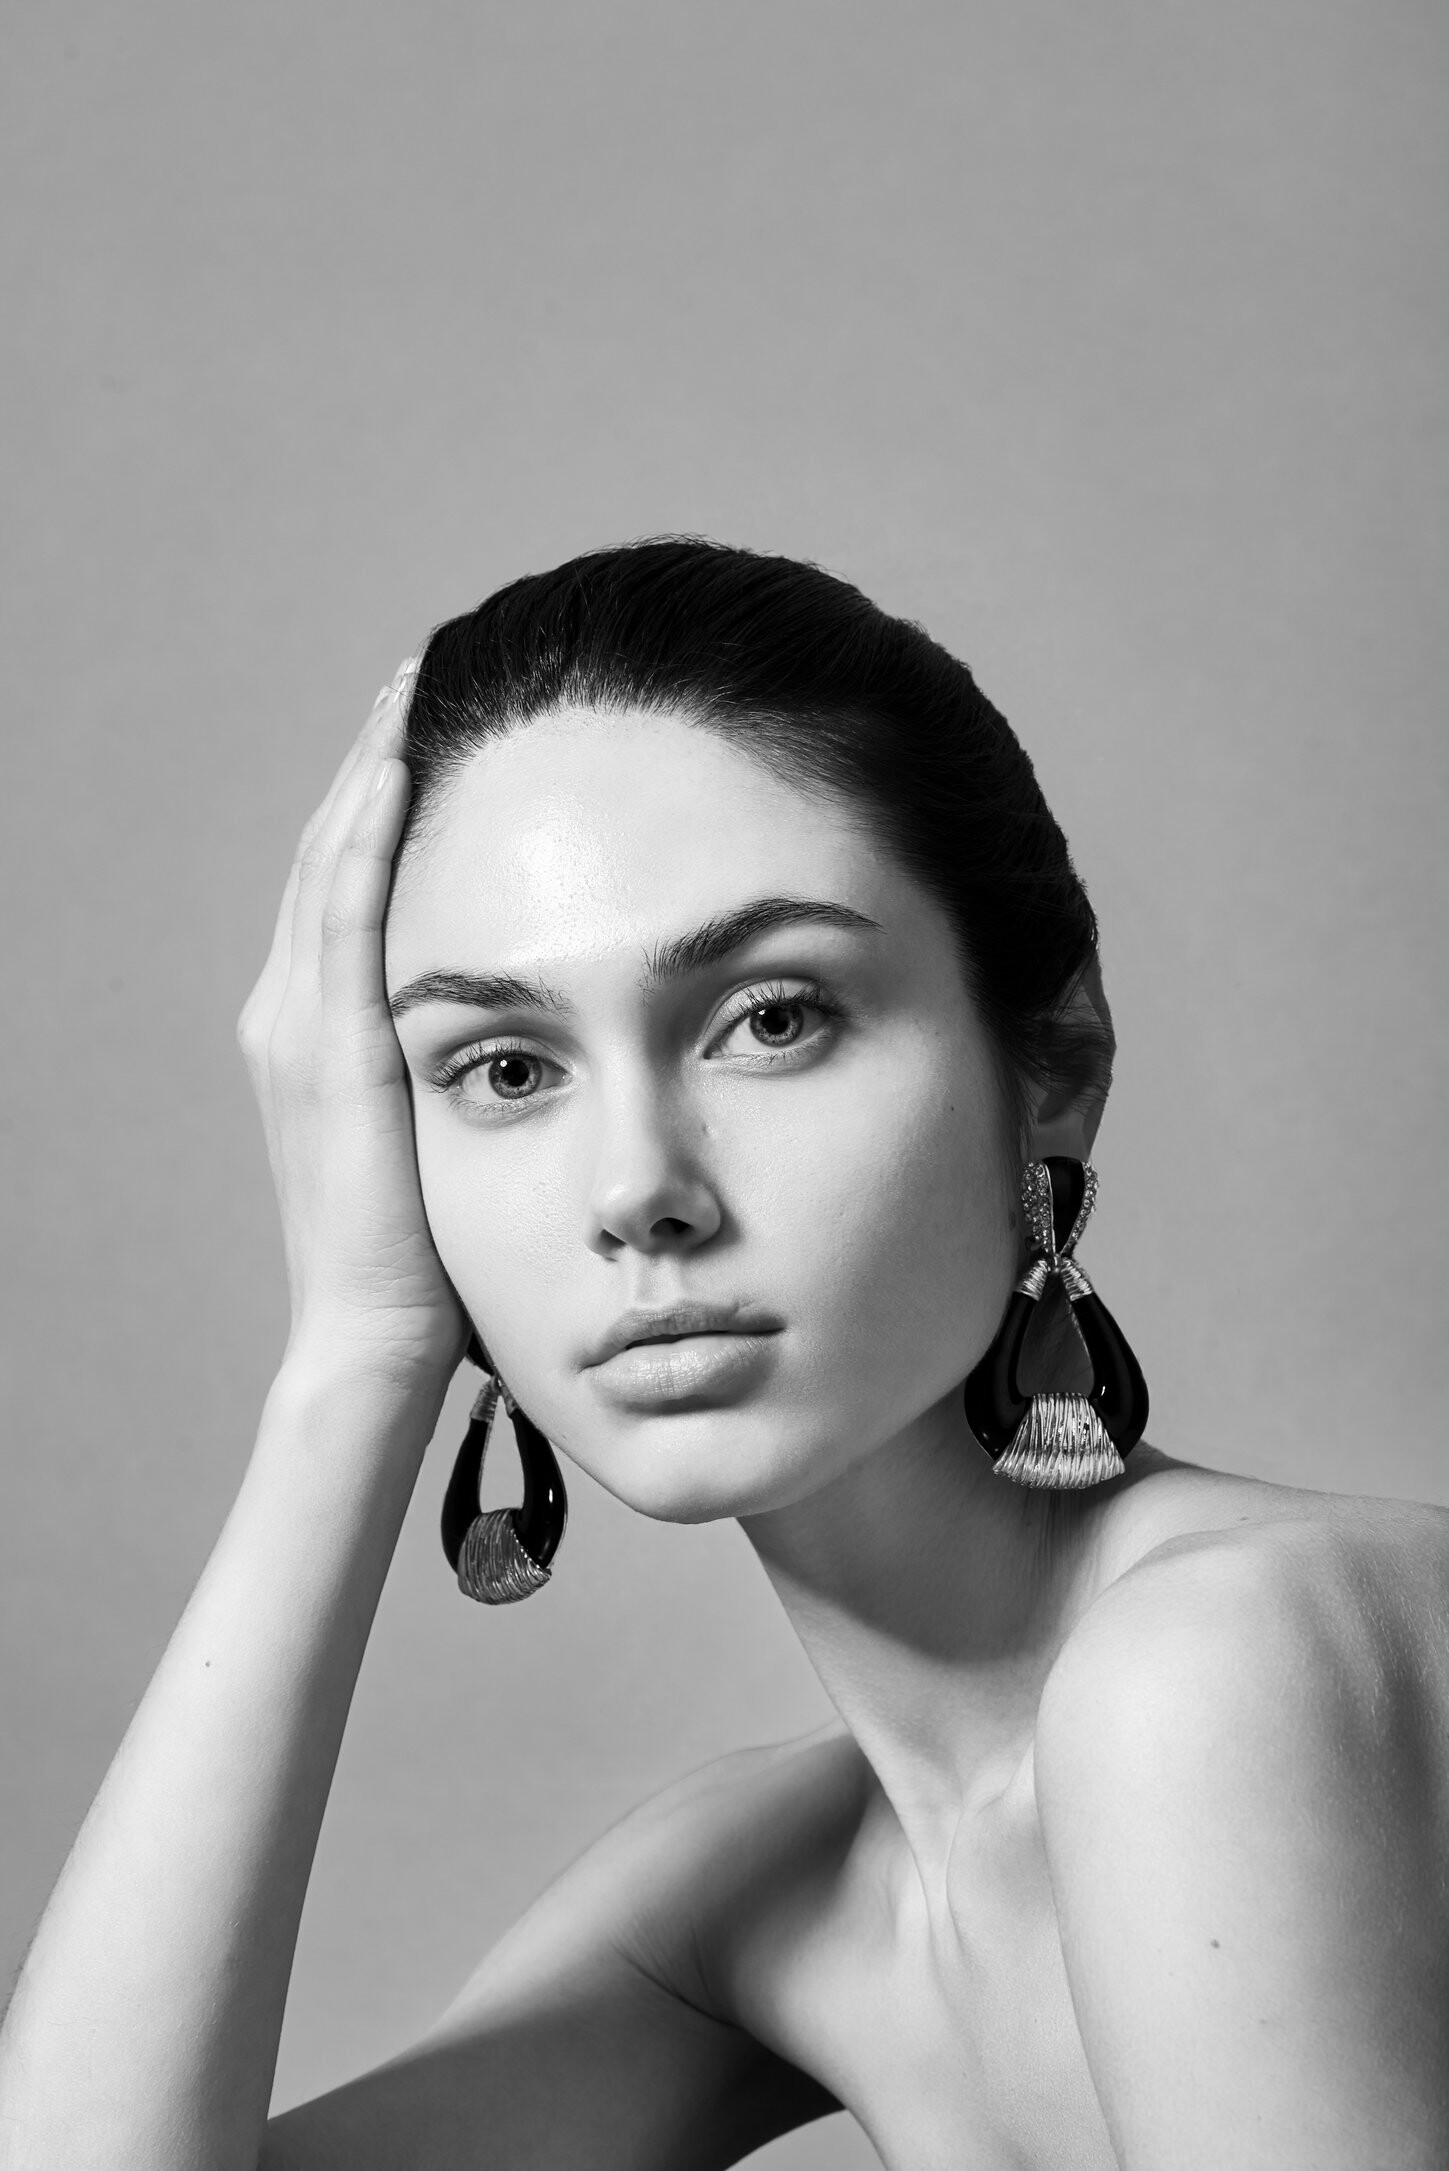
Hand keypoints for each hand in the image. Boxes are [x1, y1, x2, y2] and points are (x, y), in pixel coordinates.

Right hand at [237, 661, 468, 1385]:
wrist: (377, 1336)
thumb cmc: (426, 1254)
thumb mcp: (442, 1131)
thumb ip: (462, 1062)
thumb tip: (535, 1019)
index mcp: (313, 1028)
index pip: (347, 880)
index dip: (379, 796)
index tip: (429, 722)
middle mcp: (287, 1009)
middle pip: (331, 846)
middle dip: (374, 753)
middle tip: (421, 669)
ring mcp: (297, 1024)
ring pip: (333, 858)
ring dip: (371, 766)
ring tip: (412, 685)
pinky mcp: (329, 1045)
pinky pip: (346, 912)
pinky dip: (369, 834)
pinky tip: (402, 764)